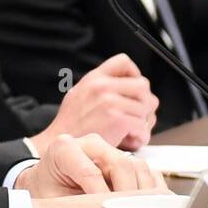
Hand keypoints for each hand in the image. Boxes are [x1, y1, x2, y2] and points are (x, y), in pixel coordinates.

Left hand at [15, 133, 166, 197]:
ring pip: (138, 167)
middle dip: (126, 195)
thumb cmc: (47, 190)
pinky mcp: (123, 158)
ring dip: (140, 193)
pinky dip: (148, 189)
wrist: (46, 181)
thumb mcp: (51, 200)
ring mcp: (109, 149)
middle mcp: (90, 144)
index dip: (102, 196)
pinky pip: (145, 171)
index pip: (91, 172)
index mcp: (65, 149)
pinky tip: (141, 206)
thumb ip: (72, 207)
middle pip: (121, 165)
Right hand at [30, 54, 158, 150]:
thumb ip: (100, 87)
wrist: (60, 145)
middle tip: (135, 115)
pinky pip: (142, 125)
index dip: (134, 75)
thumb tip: (124, 86)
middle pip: (143, 85)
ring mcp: (110, 101)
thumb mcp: (79, 94)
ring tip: (130, 131)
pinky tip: (128, 140)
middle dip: (144, 102)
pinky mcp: (117, 119)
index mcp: (94, 78)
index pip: (124, 62)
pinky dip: (140, 136)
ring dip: (143, 121)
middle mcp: (102, 86)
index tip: (131, 91)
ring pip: (147, 106)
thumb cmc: (71, 125)